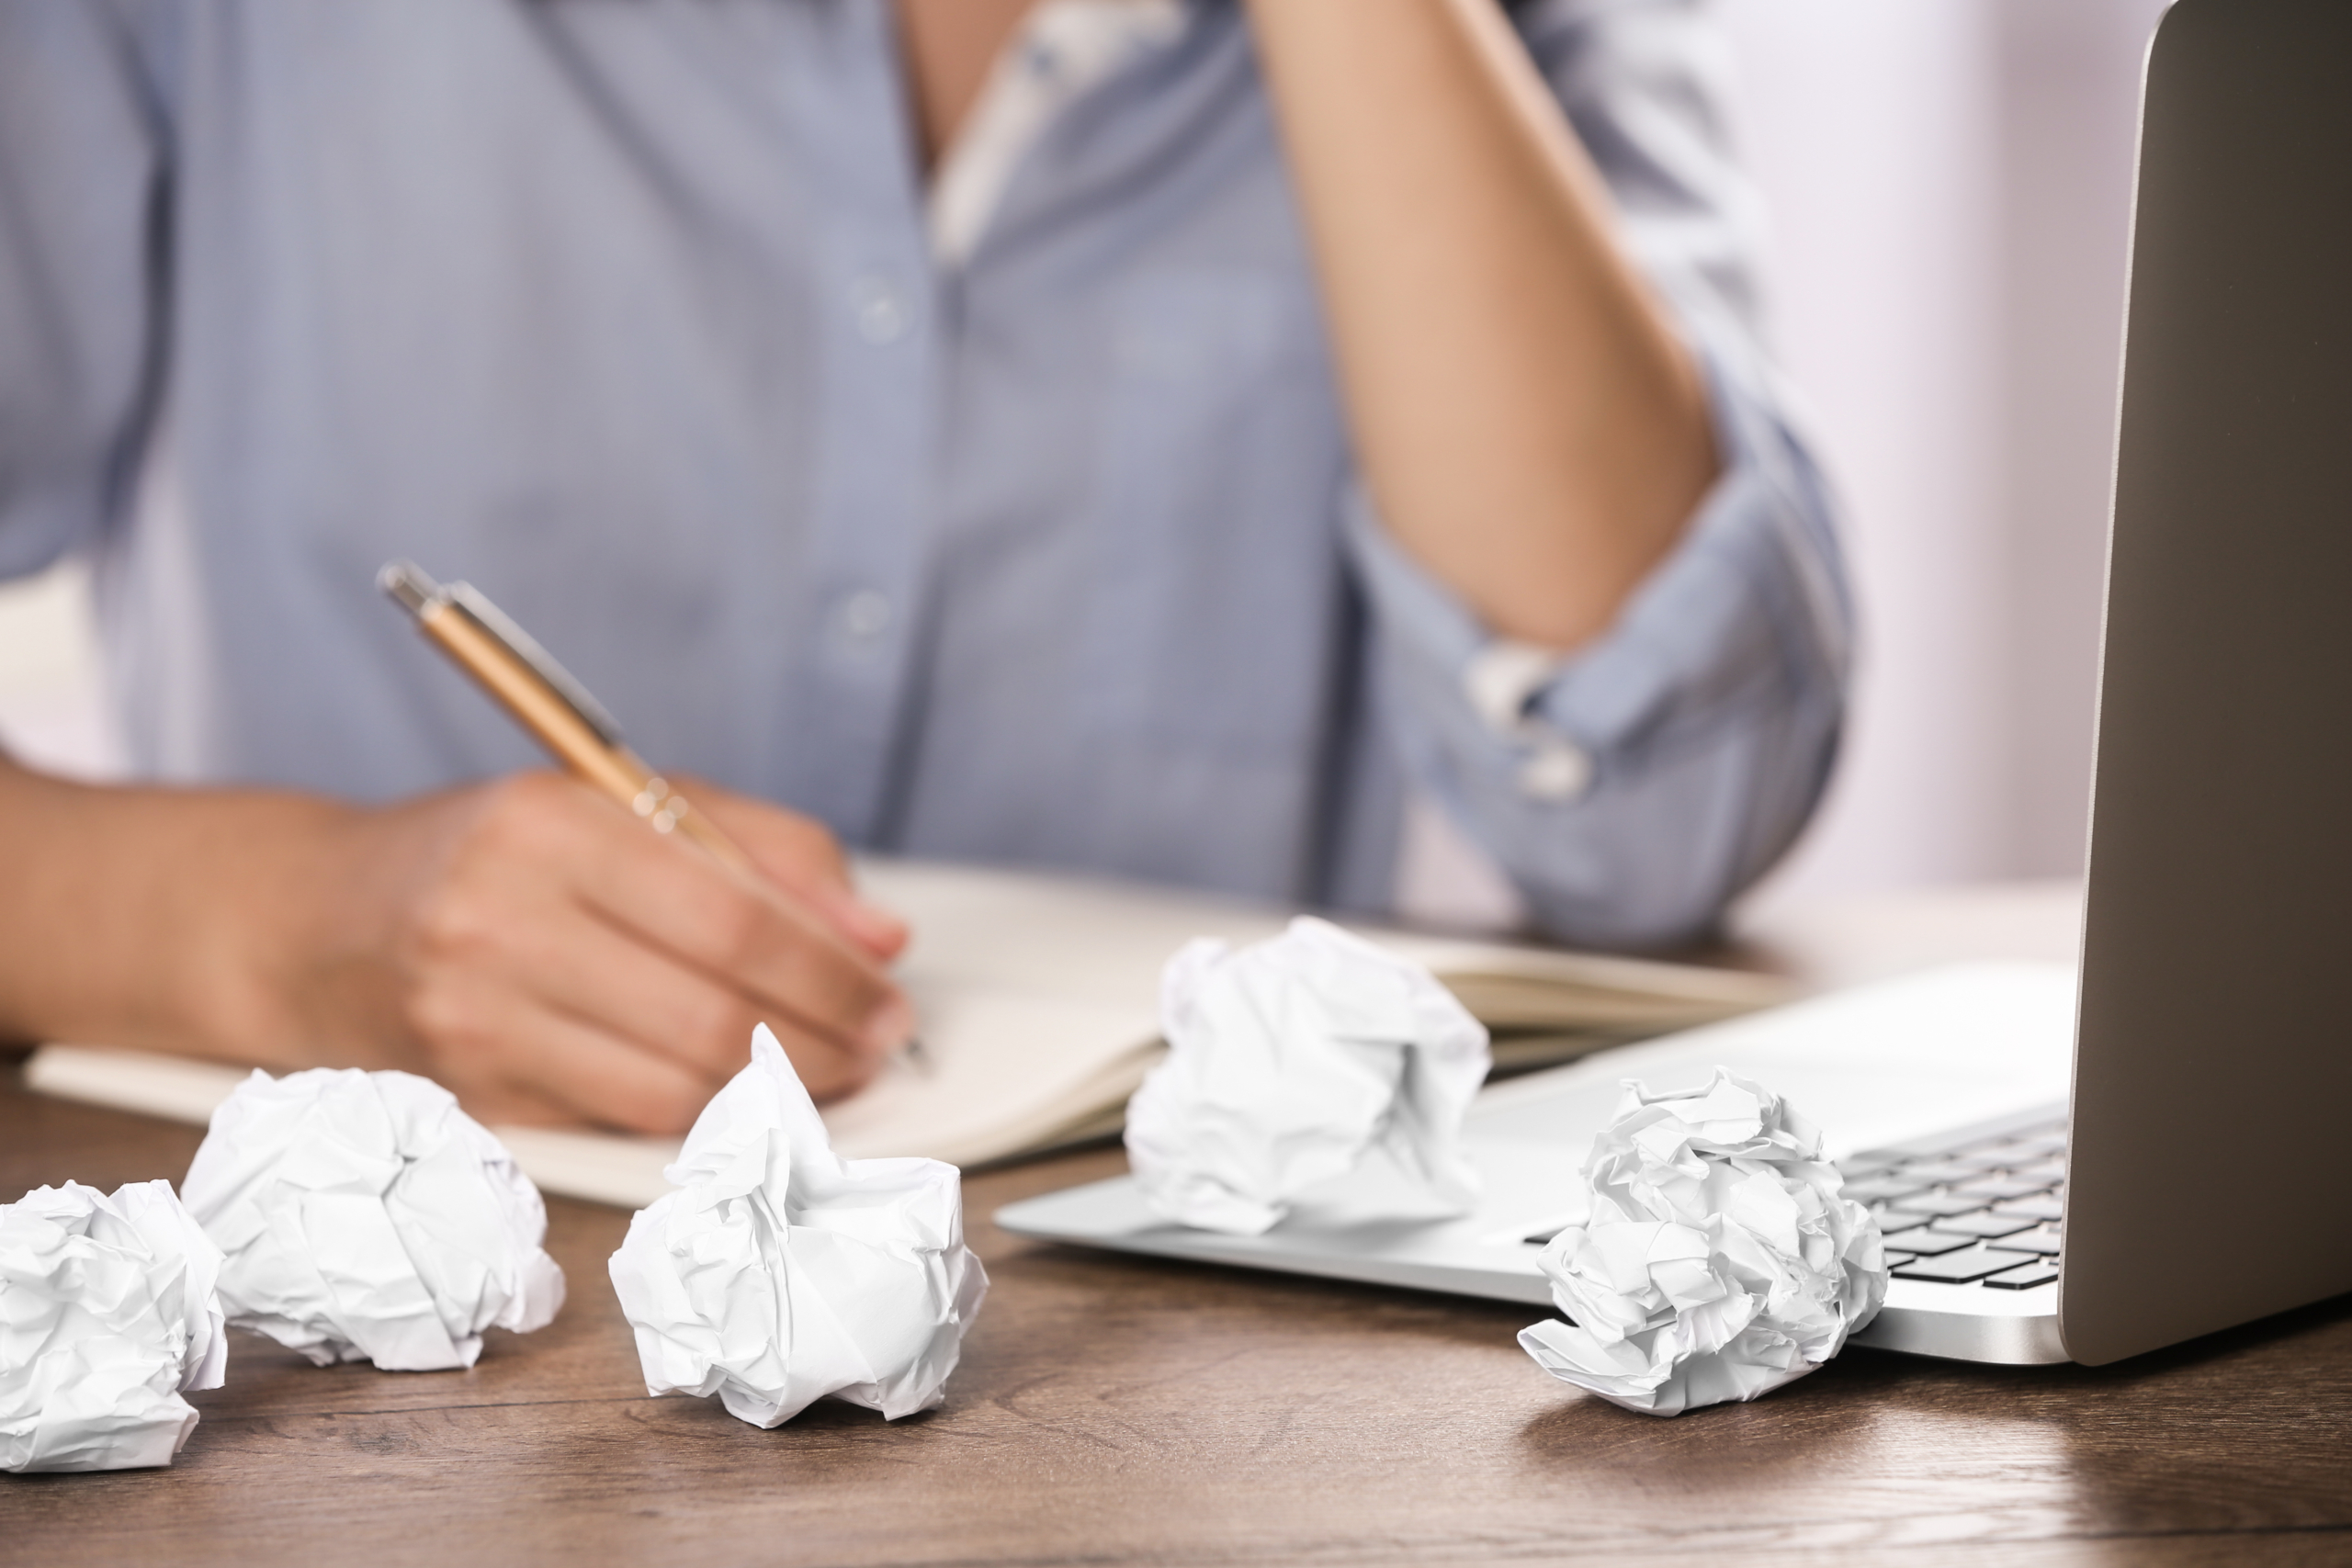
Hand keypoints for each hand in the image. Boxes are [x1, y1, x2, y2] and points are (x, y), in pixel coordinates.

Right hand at [278, 771, 912, 1132]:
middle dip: (825, 1040)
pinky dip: (704, 1117)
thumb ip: (762, 850)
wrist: (316, 924)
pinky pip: (624, 1124)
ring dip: (777, 1092)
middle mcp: (503, 922)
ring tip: (827, 1073)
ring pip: (676, 1087)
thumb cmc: (494, 853)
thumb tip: (880, 934)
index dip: (833, 971)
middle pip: (714, 1012)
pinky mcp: (473, 1098)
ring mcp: (478, 1021)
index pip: (734, 919)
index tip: (890, 993)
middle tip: (879, 1044)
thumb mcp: (620, 803)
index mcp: (552, 826)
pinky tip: (742, 1094)